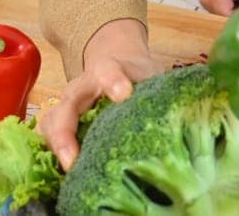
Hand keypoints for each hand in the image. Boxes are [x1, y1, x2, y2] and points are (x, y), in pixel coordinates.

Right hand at [37, 19, 159, 170]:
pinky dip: (53, 157)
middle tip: (73, 159)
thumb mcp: (152, 75)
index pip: (106, 70)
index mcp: (108, 69)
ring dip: (55, 148)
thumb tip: (191, 115)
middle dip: (66, 132)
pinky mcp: (61, 125)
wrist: (117, 62)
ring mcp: (67, 107)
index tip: (123, 94)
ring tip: (68, 173)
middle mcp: (81, 88)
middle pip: (67, 104)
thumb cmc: (137, 74)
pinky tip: (66, 177)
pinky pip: (47, 141)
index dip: (112, 80)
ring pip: (50, 123)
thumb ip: (165, 91)